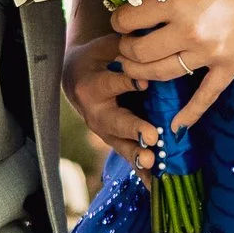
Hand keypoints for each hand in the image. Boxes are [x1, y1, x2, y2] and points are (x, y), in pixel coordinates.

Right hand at [63, 30, 158, 174]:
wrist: (76, 77)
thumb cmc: (98, 58)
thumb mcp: (105, 47)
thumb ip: (124, 47)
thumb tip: (150, 44)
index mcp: (92, 85)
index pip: (111, 83)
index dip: (127, 82)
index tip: (143, 83)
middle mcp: (96, 113)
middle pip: (116, 122)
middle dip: (134, 129)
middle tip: (151, 136)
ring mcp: (105, 132)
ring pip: (121, 145)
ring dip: (138, 155)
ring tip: (154, 162)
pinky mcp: (115, 142)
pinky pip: (129, 159)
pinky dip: (143, 174)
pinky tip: (158, 188)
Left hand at [110, 0, 233, 130]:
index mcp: (179, 3)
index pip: (130, 19)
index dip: (119, 21)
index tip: (120, 20)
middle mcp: (191, 32)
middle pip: (140, 52)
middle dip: (126, 50)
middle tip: (126, 44)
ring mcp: (211, 54)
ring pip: (162, 74)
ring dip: (142, 73)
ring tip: (135, 68)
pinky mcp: (231, 66)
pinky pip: (206, 96)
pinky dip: (189, 114)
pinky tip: (175, 127)